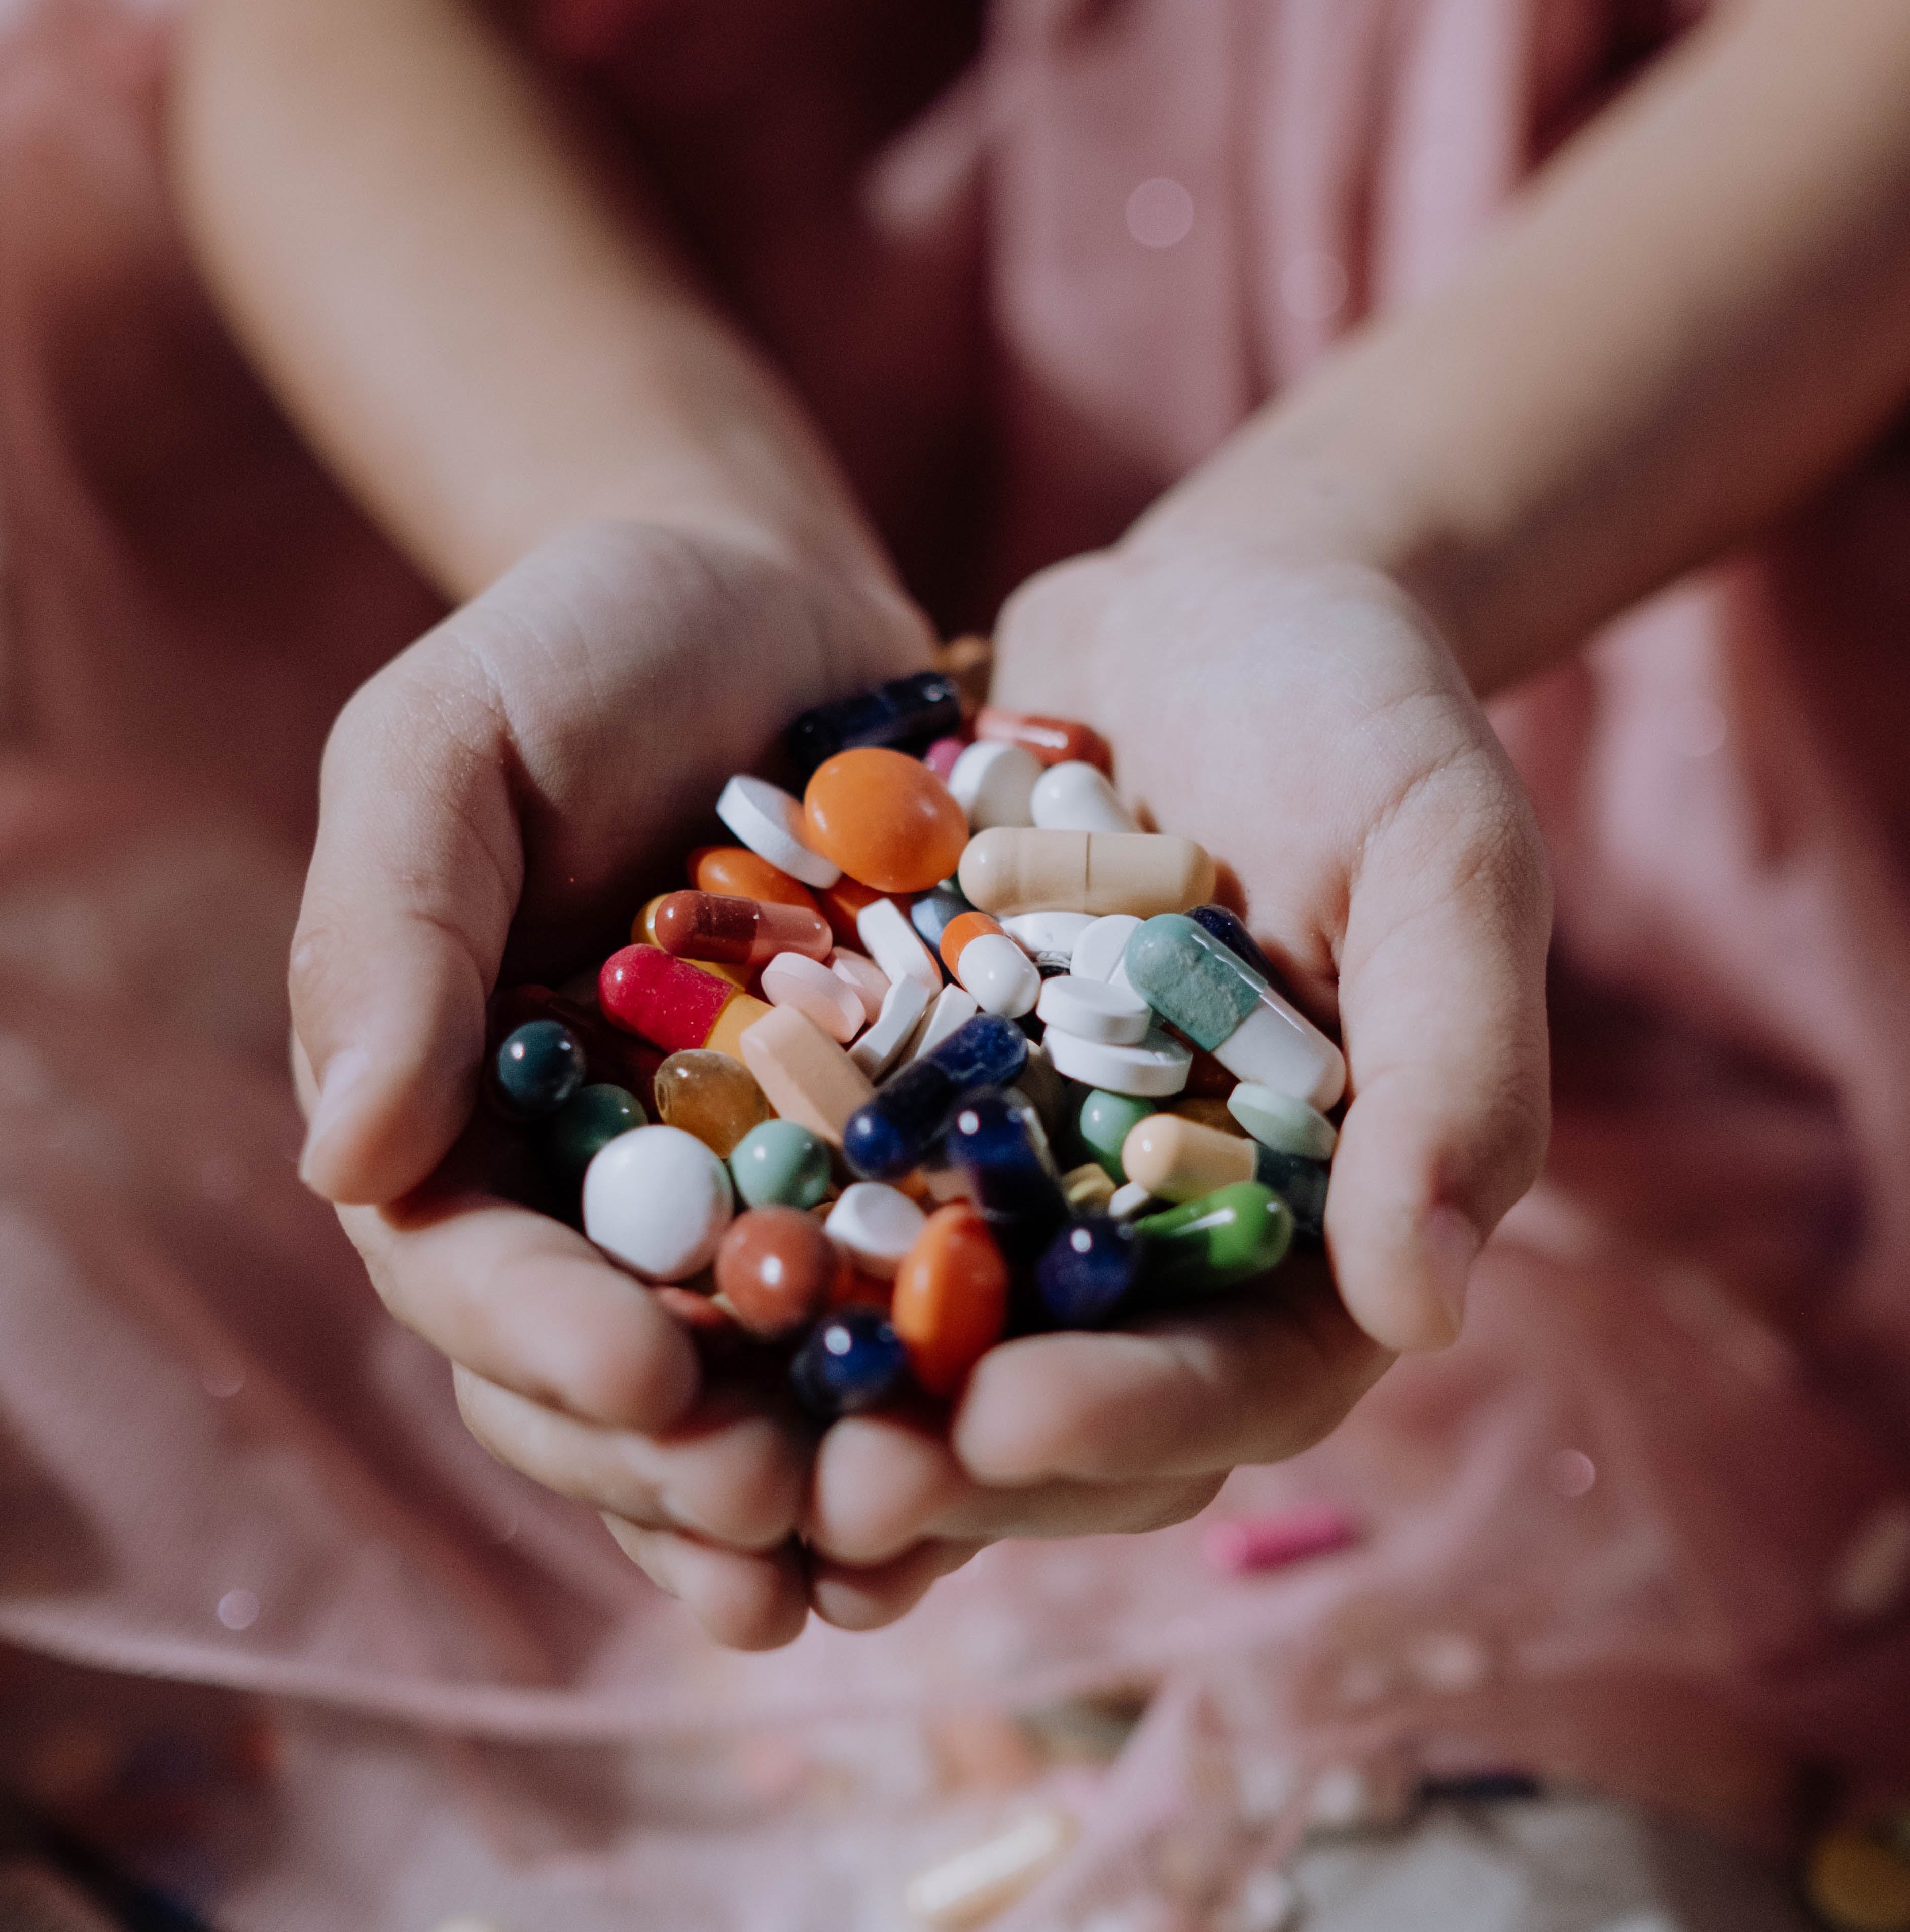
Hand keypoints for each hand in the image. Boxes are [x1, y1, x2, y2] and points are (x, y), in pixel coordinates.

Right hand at [291, 518, 932, 1648]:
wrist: (766, 606)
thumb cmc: (583, 651)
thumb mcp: (451, 743)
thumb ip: (388, 933)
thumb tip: (340, 1157)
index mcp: (460, 1117)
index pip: (472, 1270)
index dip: (545, 1343)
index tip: (640, 1383)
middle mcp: (594, 1188)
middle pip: (610, 1376)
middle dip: (680, 1463)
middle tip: (773, 1514)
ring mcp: (744, 1190)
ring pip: (753, 1389)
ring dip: (809, 1494)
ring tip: (885, 1561)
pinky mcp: (882, 1163)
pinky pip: (894, 1310)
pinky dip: (928, 1401)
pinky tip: (985, 1485)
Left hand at [801, 540, 1551, 1621]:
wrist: (1213, 610)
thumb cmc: (1362, 720)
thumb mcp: (1440, 859)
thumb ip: (1456, 1070)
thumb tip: (1428, 1309)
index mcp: (1314, 1223)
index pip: (1237, 1377)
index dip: (1128, 1422)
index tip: (1005, 1429)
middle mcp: (1160, 1229)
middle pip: (1064, 1399)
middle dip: (949, 1460)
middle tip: (821, 1499)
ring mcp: (1032, 1171)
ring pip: (930, 1334)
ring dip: (827, 1398)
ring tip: (706, 1424)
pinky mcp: (923, 1097)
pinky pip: (835, 1198)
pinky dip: (762, 1248)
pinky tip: (654, 1277)